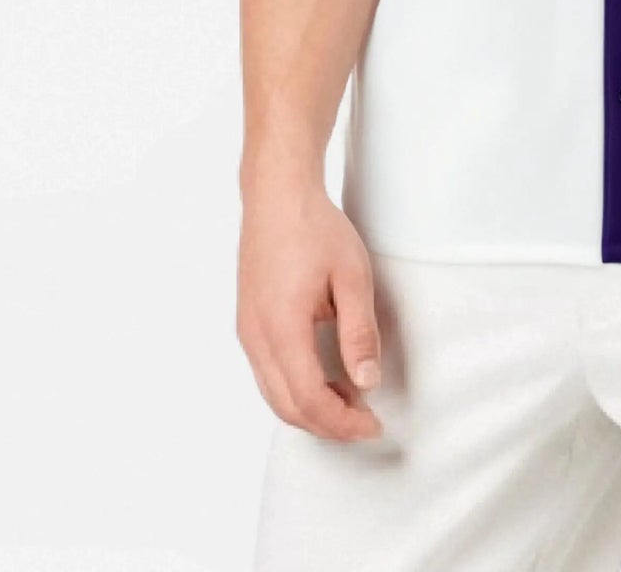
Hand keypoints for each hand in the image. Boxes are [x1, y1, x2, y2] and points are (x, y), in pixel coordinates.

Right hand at [238, 182, 386, 440]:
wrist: (277, 195)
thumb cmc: (315, 228)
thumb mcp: (351, 277)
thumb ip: (360, 333)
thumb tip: (368, 383)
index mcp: (281, 329)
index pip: (309, 400)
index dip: (341, 422)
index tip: (372, 426)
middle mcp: (256, 338)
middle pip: (287, 407)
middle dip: (327, 425)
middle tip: (365, 422)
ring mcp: (247, 332)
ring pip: (274, 395)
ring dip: (311, 409)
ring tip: (351, 401)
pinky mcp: (248, 323)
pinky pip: (268, 374)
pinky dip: (296, 389)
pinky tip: (325, 378)